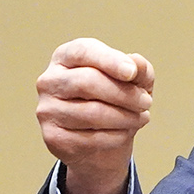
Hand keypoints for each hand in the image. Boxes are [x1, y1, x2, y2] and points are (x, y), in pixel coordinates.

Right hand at [35, 37, 154, 193]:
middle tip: (146, 102)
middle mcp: (49, 81)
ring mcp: (47, 109)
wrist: (98, 142)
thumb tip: (137, 64)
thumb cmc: (113, 100)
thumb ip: (138, 69)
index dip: (109, 60)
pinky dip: (116, 136)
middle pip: (87, 82)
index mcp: (65, 57)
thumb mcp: (131, 81)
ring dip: (125, 117)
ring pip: (91, 113)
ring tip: (141, 117)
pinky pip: (90, 138)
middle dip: (124, 93)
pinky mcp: (53, 137)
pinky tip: (125, 132)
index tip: (132, 72)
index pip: (83, 51)